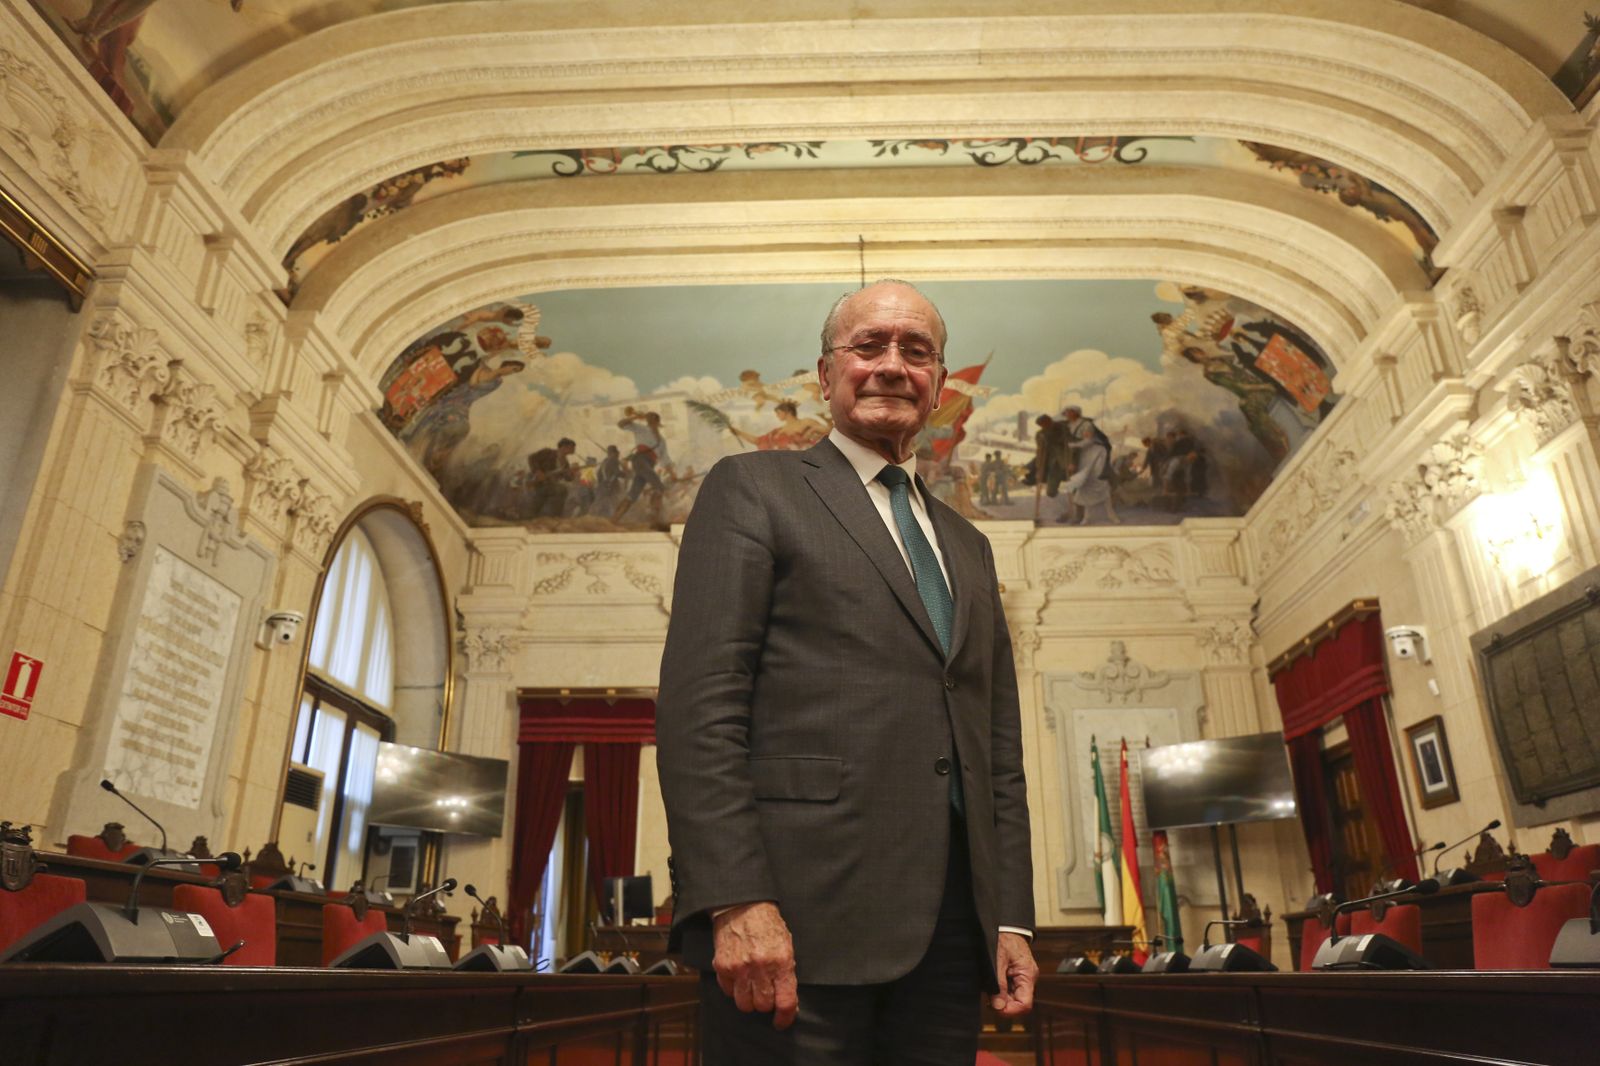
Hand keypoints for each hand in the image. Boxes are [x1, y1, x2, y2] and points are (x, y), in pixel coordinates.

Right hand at [712, 901, 798, 1029]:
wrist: (743, 906)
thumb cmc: (768, 925)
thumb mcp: (786, 945)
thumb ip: (787, 973)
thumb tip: (787, 1002)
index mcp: (781, 962)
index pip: (785, 1002)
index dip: (785, 1018)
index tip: (782, 1021)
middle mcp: (760, 967)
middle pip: (763, 1006)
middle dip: (766, 1003)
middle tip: (766, 993)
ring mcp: (739, 968)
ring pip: (744, 1004)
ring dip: (749, 1000)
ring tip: (752, 987)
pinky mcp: (722, 966)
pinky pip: (728, 992)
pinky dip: (734, 989)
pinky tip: (739, 977)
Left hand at [991, 931, 1036, 1016]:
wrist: (1005, 924)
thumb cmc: (1003, 937)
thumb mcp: (998, 960)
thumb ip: (998, 984)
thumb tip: (998, 1006)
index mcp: (1028, 974)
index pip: (1025, 1004)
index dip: (1010, 1011)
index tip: (995, 1008)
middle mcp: (1027, 978)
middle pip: (1018, 1003)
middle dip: (1003, 1004)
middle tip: (987, 998)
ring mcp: (1021, 977)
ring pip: (1012, 997)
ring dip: (999, 996)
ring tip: (988, 987)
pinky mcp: (1014, 975)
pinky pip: (1008, 989)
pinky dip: (998, 989)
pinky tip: (990, 983)